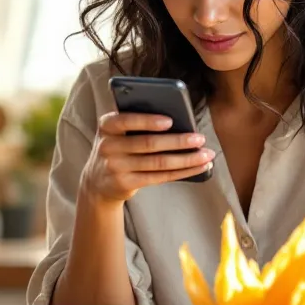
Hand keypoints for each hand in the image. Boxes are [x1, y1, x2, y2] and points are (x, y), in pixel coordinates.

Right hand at [80, 112, 214, 204]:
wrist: (98, 181)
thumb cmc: (119, 147)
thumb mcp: (119, 132)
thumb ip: (137, 123)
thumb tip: (180, 122)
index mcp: (107, 125)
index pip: (126, 120)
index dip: (148, 121)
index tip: (170, 121)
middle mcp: (108, 146)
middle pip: (148, 144)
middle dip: (178, 141)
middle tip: (200, 138)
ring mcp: (116, 167)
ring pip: (158, 163)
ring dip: (186, 159)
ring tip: (206, 154)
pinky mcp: (125, 184)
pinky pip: (159, 177)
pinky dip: (182, 172)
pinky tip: (198, 167)